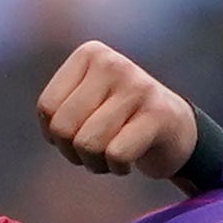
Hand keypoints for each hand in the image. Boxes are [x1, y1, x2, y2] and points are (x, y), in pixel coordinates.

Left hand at [37, 40, 196, 178]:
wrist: (174, 130)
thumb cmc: (117, 121)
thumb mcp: (83, 104)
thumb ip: (58, 110)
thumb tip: (52, 131)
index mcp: (90, 54)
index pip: (47, 108)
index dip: (55, 135)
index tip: (79, 132)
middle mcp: (113, 63)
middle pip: (63, 128)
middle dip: (73, 152)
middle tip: (95, 149)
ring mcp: (137, 86)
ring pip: (87, 145)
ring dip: (96, 163)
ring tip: (112, 154)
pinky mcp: (157, 114)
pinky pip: (115, 155)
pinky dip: (118, 168)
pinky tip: (130, 159)